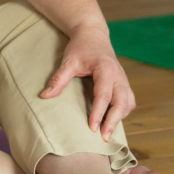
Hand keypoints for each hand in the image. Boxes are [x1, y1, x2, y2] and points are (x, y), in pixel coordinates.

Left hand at [40, 25, 134, 139]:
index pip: (104, 95)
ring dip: (120, 117)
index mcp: (105, 69)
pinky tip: (111, 120)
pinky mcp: (124, 83)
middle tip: (104, 138)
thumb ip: (58, 79)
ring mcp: (123, 79)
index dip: (98, 112)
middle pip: (122, 102)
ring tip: (107, 132)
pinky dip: (123, 112)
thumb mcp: (68, 61)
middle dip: (114, 121)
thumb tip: (44, 96)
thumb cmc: (80, 47)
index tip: (92, 128)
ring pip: (128, 103)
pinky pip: (128, 101)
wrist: (93, 35)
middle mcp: (118, 76)